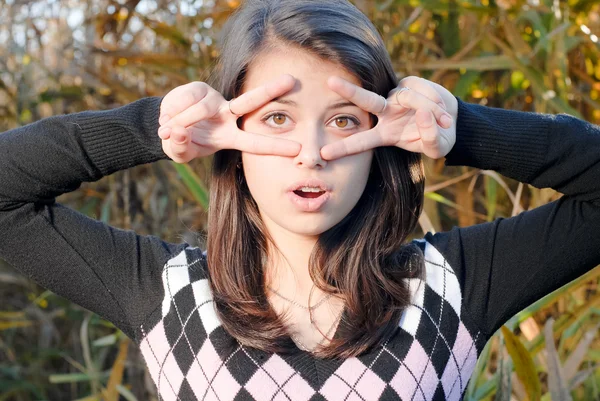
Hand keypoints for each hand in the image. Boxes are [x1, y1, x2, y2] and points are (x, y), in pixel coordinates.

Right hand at [158, 75, 300, 162]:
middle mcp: (228, 115)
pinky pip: (185, 101)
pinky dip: (172, 113)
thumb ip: (179, 146)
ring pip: (201, 109)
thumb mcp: (179, 152)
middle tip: (292, 79)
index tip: (298, 149)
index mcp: (230, 137)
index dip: (275, 146)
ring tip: (167, 130)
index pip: (255, 143)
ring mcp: (214, 100)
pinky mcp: (199, 89)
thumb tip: (178, 131)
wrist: (165, 125)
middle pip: (250, 101)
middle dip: (270, 90)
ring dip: (182, 122)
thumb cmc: (181, 143)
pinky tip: (166, 119)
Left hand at [320, 76, 456, 159]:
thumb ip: (430, 137)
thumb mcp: (437, 146)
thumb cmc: (439, 138)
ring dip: (432, 110)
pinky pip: (424, 90)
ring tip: (447, 121)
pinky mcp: (409, 83)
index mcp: (385, 134)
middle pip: (366, 101)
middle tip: (330, 81)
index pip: (361, 142)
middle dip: (349, 90)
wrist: (453, 121)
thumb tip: (423, 113)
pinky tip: (444, 110)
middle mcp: (386, 113)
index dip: (344, 148)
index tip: (323, 154)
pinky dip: (436, 102)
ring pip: (410, 98)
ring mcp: (397, 96)